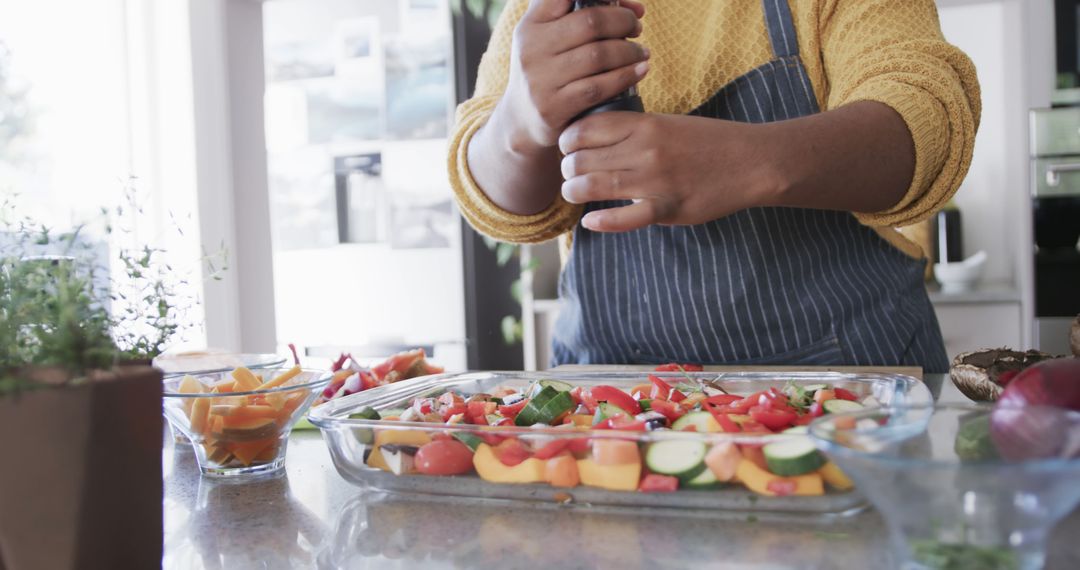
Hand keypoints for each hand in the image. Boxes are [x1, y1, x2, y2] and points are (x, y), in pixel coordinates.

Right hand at [504, 0, 649, 150]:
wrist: (521, 121)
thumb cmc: (547, 70)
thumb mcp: (548, 37)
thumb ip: (578, 14)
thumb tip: (634, 7)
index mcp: (532, 24)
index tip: (622, 5)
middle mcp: (531, 48)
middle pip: (590, 22)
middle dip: (623, 22)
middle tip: (636, 28)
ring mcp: (540, 80)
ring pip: (598, 56)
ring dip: (629, 51)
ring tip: (641, 52)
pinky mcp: (553, 108)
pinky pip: (598, 88)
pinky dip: (626, 76)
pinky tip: (640, 71)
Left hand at [558, 113, 782, 231]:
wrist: (751, 161)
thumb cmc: (707, 141)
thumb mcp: (667, 122)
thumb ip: (632, 130)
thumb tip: (593, 139)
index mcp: (644, 124)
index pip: (585, 128)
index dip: (568, 140)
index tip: (568, 149)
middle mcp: (645, 149)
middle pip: (582, 159)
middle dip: (568, 169)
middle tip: (570, 174)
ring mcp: (656, 180)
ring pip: (595, 186)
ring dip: (575, 192)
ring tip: (574, 193)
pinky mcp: (668, 208)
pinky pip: (626, 218)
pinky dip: (603, 221)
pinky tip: (591, 221)